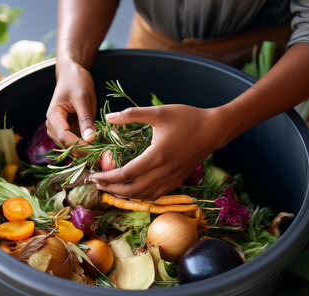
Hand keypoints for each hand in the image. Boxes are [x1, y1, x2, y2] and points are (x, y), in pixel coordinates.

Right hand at [45, 62, 96, 146]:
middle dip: (84, 151)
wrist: (72, 75)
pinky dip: (88, 146)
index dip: (80, 146)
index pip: (65, 137)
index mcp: (53, 117)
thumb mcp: (83, 98)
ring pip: (72, 147)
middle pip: (67, 145)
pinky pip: (78, 142)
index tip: (97, 151)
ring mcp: (60, 129)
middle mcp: (53, 126)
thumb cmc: (76, 82)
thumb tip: (90, 139)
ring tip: (104, 154)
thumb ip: (86, 119)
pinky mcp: (70, 130)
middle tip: (104, 157)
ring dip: (87, 151)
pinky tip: (102, 148)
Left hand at [90, 104, 231, 199]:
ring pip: (144, 196)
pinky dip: (140, 195)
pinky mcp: (177, 180)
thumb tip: (108, 117)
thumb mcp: (158, 112)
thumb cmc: (187, 118)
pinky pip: (156, 194)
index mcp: (157, 156)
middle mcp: (164, 172)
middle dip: (111, 189)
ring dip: (125, 195)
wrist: (214, 130)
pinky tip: (132, 190)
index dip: (108, 178)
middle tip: (97, 184)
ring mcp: (172, 178)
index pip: (126, 174)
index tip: (94, 176)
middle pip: (132, 190)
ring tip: (110, 188)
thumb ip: (132, 115)